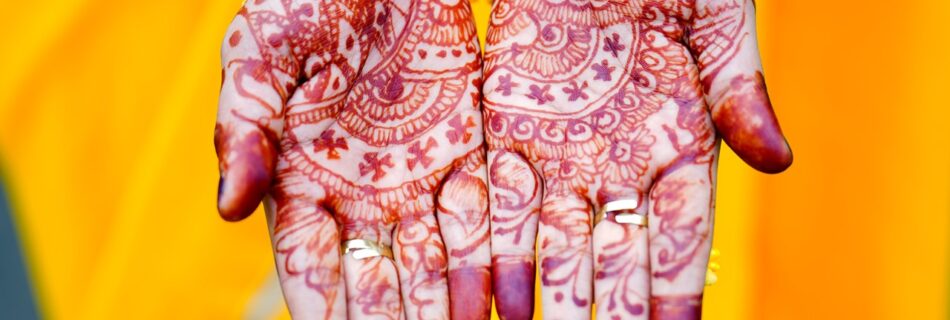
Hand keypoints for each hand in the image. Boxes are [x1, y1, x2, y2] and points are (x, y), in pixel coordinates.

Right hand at [214, 0, 489, 318]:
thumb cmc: (304, 2)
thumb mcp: (258, 58)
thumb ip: (241, 131)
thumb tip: (227, 209)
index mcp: (303, 183)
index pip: (313, 268)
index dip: (325, 315)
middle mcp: (363, 195)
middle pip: (381, 280)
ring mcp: (418, 177)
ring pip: (437, 261)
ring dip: (451, 307)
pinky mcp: (467, 151)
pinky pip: (481, 215)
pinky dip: (491, 257)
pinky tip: (503, 299)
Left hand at [483, 0, 790, 318]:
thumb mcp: (715, 18)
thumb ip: (742, 87)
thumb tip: (780, 160)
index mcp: (680, 144)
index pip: (684, 238)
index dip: (678, 295)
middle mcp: (619, 164)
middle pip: (615, 257)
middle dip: (605, 314)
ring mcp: (561, 153)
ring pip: (553, 245)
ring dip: (547, 299)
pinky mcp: (506, 130)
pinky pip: (499, 203)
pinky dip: (494, 251)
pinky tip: (493, 298)